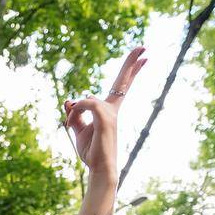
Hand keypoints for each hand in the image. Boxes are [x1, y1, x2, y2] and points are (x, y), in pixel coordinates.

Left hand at [63, 45, 146, 173]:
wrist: (100, 168)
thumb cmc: (92, 152)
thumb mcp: (78, 130)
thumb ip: (74, 114)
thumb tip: (69, 101)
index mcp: (109, 110)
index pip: (121, 86)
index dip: (131, 71)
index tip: (144, 58)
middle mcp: (113, 109)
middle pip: (123, 81)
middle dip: (131, 64)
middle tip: (143, 47)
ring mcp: (111, 114)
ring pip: (87, 100)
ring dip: (73, 113)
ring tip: (69, 126)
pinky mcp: (105, 118)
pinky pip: (85, 104)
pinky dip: (75, 112)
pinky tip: (71, 123)